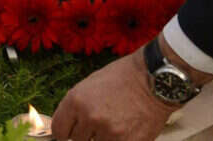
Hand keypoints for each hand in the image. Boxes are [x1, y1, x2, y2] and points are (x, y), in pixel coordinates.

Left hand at [51, 50, 177, 140]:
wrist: (153, 80)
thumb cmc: (122, 78)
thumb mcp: (90, 84)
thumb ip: (76, 106)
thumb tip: (68, 125)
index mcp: (76, 100)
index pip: (59, 130)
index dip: (65, 132)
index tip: (70, 132)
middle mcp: (90, 118)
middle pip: (76, 140)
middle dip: (85, 134)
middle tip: (99, 122)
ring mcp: (109, 133)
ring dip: (102, 138)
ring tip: (114, 123)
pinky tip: (124, 130)